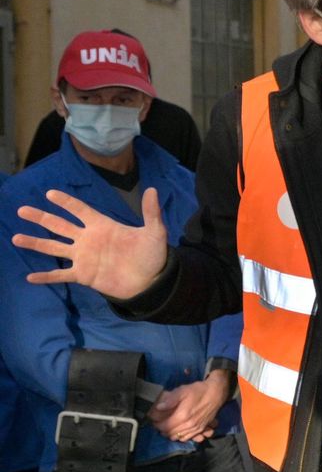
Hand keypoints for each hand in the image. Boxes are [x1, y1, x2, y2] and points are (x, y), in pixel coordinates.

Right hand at [12, 188, 167, 298]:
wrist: (151, 281)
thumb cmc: (152, 255)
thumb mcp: (154, 232)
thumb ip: (151, 212)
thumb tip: (152, 190)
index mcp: (102, 226)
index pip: (80, 210)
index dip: (66, 202)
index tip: (50, 193)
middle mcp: (88, 239)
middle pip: (60, 225)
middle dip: (42, 217)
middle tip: (22, 210)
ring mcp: (83, 257)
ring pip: (54, 247)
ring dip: (36, 243)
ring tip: (16, 238)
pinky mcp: (83, 275)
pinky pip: (61, 275)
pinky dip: (46, 277)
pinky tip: (30, 277)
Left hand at [148, 370, 231, 442]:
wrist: (216, 393)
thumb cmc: (198, 390)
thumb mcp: (183, 390)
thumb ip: (170, 400)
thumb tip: (158, 408)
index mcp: (182, 416)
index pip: (164, 426)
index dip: (156, 424)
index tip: (153, 418)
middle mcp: (189, 425)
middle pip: (169, 433)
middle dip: (162, 429)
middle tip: (159, 422)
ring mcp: (195, 429)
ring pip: (177, 437)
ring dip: (170, 433)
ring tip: (168, 425)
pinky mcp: (200, 429)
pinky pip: (187, 438)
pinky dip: (180, 436)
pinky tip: (178, 429)